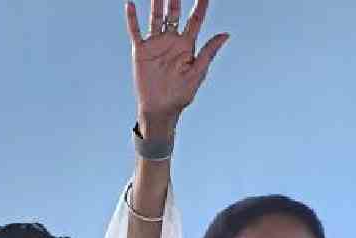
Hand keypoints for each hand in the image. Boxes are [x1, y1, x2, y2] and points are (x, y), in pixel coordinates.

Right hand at [125, 0, 228, 132]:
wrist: (160, 109)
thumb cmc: (181, 94)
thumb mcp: (198, 73)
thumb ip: (208, 52)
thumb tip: (225, 34)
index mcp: (186, 45)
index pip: (195, 20)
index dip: (200, 5)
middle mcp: (171, 41)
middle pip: (174, 13)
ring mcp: (155, 44)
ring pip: (156, 17)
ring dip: (156, 3)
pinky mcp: (141, 51)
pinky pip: (135, 31)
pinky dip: (132, 19)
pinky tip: (130, 4)